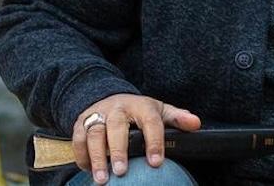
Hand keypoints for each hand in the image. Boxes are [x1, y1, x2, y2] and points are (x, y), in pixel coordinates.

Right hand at [71, 93, 201, 183]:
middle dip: (119, 150)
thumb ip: (177, 119)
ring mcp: (98, 114)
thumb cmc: (140, 111)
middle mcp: (118, 108)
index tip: (156, 163)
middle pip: (117, 127)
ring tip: (102, 179)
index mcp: (141, 106)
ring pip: (94, 133)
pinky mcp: (81, 122)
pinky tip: (88, 171)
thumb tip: (196, 124)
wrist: (109, 96)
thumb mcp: (160, 111)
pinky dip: (81, 155)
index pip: (150, 122)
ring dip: (97, 157)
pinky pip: (78, 139)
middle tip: (122, 172)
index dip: (154, 142)